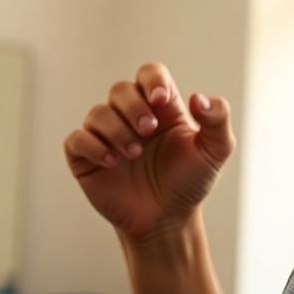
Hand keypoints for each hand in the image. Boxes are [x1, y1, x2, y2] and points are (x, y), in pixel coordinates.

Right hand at [64, 62, 235, 242]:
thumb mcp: (215, 151)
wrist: (167, 219)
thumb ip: (217, 120)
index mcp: (162, 108)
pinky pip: (76, 139)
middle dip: (133, 107)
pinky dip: (91, 146)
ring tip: (134, 153)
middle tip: (148, 131)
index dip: (152, 80)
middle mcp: (132, 116)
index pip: (150, 74)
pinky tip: (111, 161)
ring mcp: (107, 136)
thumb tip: (198, 97)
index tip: (161, 101)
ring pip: (97, 113)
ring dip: (116, 130)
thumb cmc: (190, 182)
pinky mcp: (87, 157)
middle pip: (120, 89)